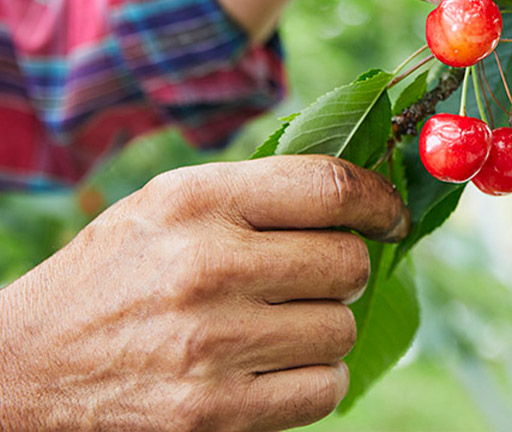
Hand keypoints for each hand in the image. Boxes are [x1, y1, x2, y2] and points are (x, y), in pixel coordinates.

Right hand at [0, 156, 407, 430]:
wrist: (27, 371)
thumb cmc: (112, 273)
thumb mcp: (168, 204)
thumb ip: (256, 191)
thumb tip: (353, 193)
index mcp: (197, 201)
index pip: (327, 187)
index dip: (378, 197)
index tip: (391, 214)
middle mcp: (207, 266)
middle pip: (347, 261)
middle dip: (344, 265)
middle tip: (315, 272)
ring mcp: (212, 346)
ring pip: (341, 328)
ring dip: (325, 324)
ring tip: (278, 321)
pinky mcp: (214, 416)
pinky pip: (323, 390)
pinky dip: (313, 377)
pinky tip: (274, 364)